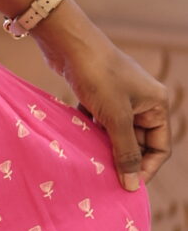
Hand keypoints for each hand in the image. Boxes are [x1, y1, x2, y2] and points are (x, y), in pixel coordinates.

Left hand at [36, 10, 172, 193]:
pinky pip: (99, 123)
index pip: (159, 147)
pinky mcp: (99, 95)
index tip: (127, 187)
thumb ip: (125, 152)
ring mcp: (120, 98)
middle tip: (105, 179)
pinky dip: (91, 133)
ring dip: (105, 148)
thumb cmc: (98, 76)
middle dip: (123, 159)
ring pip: (116, 133)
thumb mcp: (116, 118)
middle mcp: (143, 101)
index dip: (146, 168)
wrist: (69, 44)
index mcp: (157, 104)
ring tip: (91, 167)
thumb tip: (133, 185)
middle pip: (138, 142)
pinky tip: (78, 146)